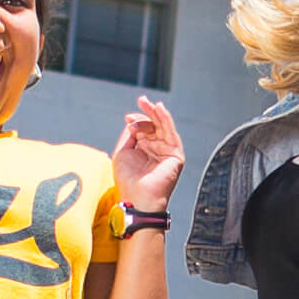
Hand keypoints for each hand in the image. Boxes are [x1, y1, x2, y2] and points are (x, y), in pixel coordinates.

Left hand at [111, 96, 184, 210]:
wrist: (137, 197)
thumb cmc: (128, 180)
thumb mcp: (122, 152)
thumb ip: (128, 135)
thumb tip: (134, 121)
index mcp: (144, 150)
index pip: (143, 129)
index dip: (137, 121)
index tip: (128, 118)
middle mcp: (156, 150)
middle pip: (154, 125)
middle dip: (148, 112)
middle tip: (141, 100)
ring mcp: (167, 152)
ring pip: (163, 127)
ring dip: (156, 113)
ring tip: (148, 103)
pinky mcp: (176, 155)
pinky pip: (171, 133)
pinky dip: (166, 120)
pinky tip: (159, 109)